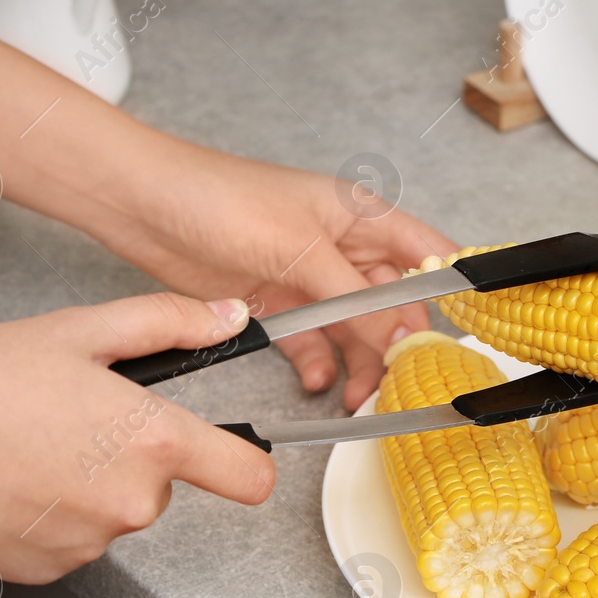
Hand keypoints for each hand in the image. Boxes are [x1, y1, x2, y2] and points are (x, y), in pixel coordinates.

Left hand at [0, 8, 462, 411]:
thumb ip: (356, 299)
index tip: (456, 337)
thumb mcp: (300, 249)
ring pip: (354, 331)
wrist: (142, 205)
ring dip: (361, 364)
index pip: (429, 253)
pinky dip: (317, 365)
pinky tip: (316, 382)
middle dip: (399, 345)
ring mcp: (309, 279)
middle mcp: (343, 249)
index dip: (450, 292)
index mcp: (363, 217)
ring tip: (360, 398)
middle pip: (394, 304)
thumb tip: (402, 339)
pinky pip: (311, 343)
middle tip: (400, 385)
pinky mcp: (275, 305)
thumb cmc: (221, 199)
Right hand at [0, 293, 274, 580]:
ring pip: (117, 509)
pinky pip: (75, 537)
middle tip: (74, 418)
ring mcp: (92, 542)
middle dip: (132, 452)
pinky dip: (54, 512)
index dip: (250, 460)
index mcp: (153, 442)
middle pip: (166, 482)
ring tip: (33, 446)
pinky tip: (14, 480)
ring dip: (90, 482)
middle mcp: (133, 501)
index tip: (240, 452)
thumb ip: (167, 323)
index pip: (250, 476)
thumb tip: (226, 318)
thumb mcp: (79, 331)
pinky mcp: (51, 568)